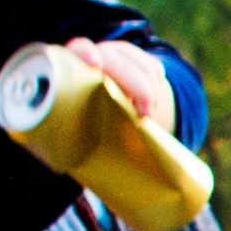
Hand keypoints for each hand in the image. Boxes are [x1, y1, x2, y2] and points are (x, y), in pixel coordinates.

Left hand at [53, 34, 182, 130]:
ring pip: (142, 65)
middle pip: (118, 60)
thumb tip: (79, 180)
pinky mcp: (137, 60)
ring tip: (149, 117)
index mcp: (72, 68)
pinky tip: (153, 104)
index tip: (96, 66)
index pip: (79, 49)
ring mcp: (118, 55)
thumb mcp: (74, 135)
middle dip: (137, 86)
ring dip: (151, 91)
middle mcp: (95, 56)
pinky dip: (158, 86)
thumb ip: (75, 140)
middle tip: (145, 116)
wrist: (101, 116)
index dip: (87, 54)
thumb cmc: (79, 132)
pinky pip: (154, 68)